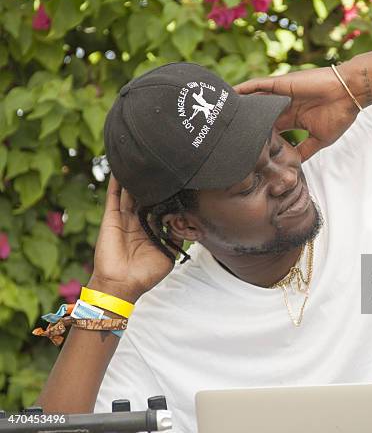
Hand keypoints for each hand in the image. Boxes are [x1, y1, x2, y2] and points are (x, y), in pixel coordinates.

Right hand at [88, 174, 182, 302]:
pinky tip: (120, 168)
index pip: (160, 206)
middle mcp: (137, 221)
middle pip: (145, 196)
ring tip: (140, 159)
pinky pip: (113, 196)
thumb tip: (186, 223)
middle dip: (152, 182)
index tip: (176, 179)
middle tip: (160, 163)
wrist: (122, 284)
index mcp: (150, 229)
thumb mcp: (168, 255)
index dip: (167, 194)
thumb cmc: (145, 274)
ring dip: (134, 178)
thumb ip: (176, 238)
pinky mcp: (111, 218)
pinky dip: (115, 182)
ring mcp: (124, 218)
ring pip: (130, 192)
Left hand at [234, 63, 359, 161]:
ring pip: (254, 100)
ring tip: (219, 114)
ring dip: (239, 106)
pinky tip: (229, 94)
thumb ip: (305, 150)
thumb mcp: (319, 139)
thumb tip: (294, 165)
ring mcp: (280, 94)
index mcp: (292, 119)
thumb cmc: (338, 115)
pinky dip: (243, 89)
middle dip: (242, 124)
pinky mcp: (280, 84)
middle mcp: (283, 106)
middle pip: (257, 116)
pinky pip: (257, 85)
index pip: (269, 130)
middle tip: (223, 134)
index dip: (255, 138)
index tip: (241, 150)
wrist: (348, 94)